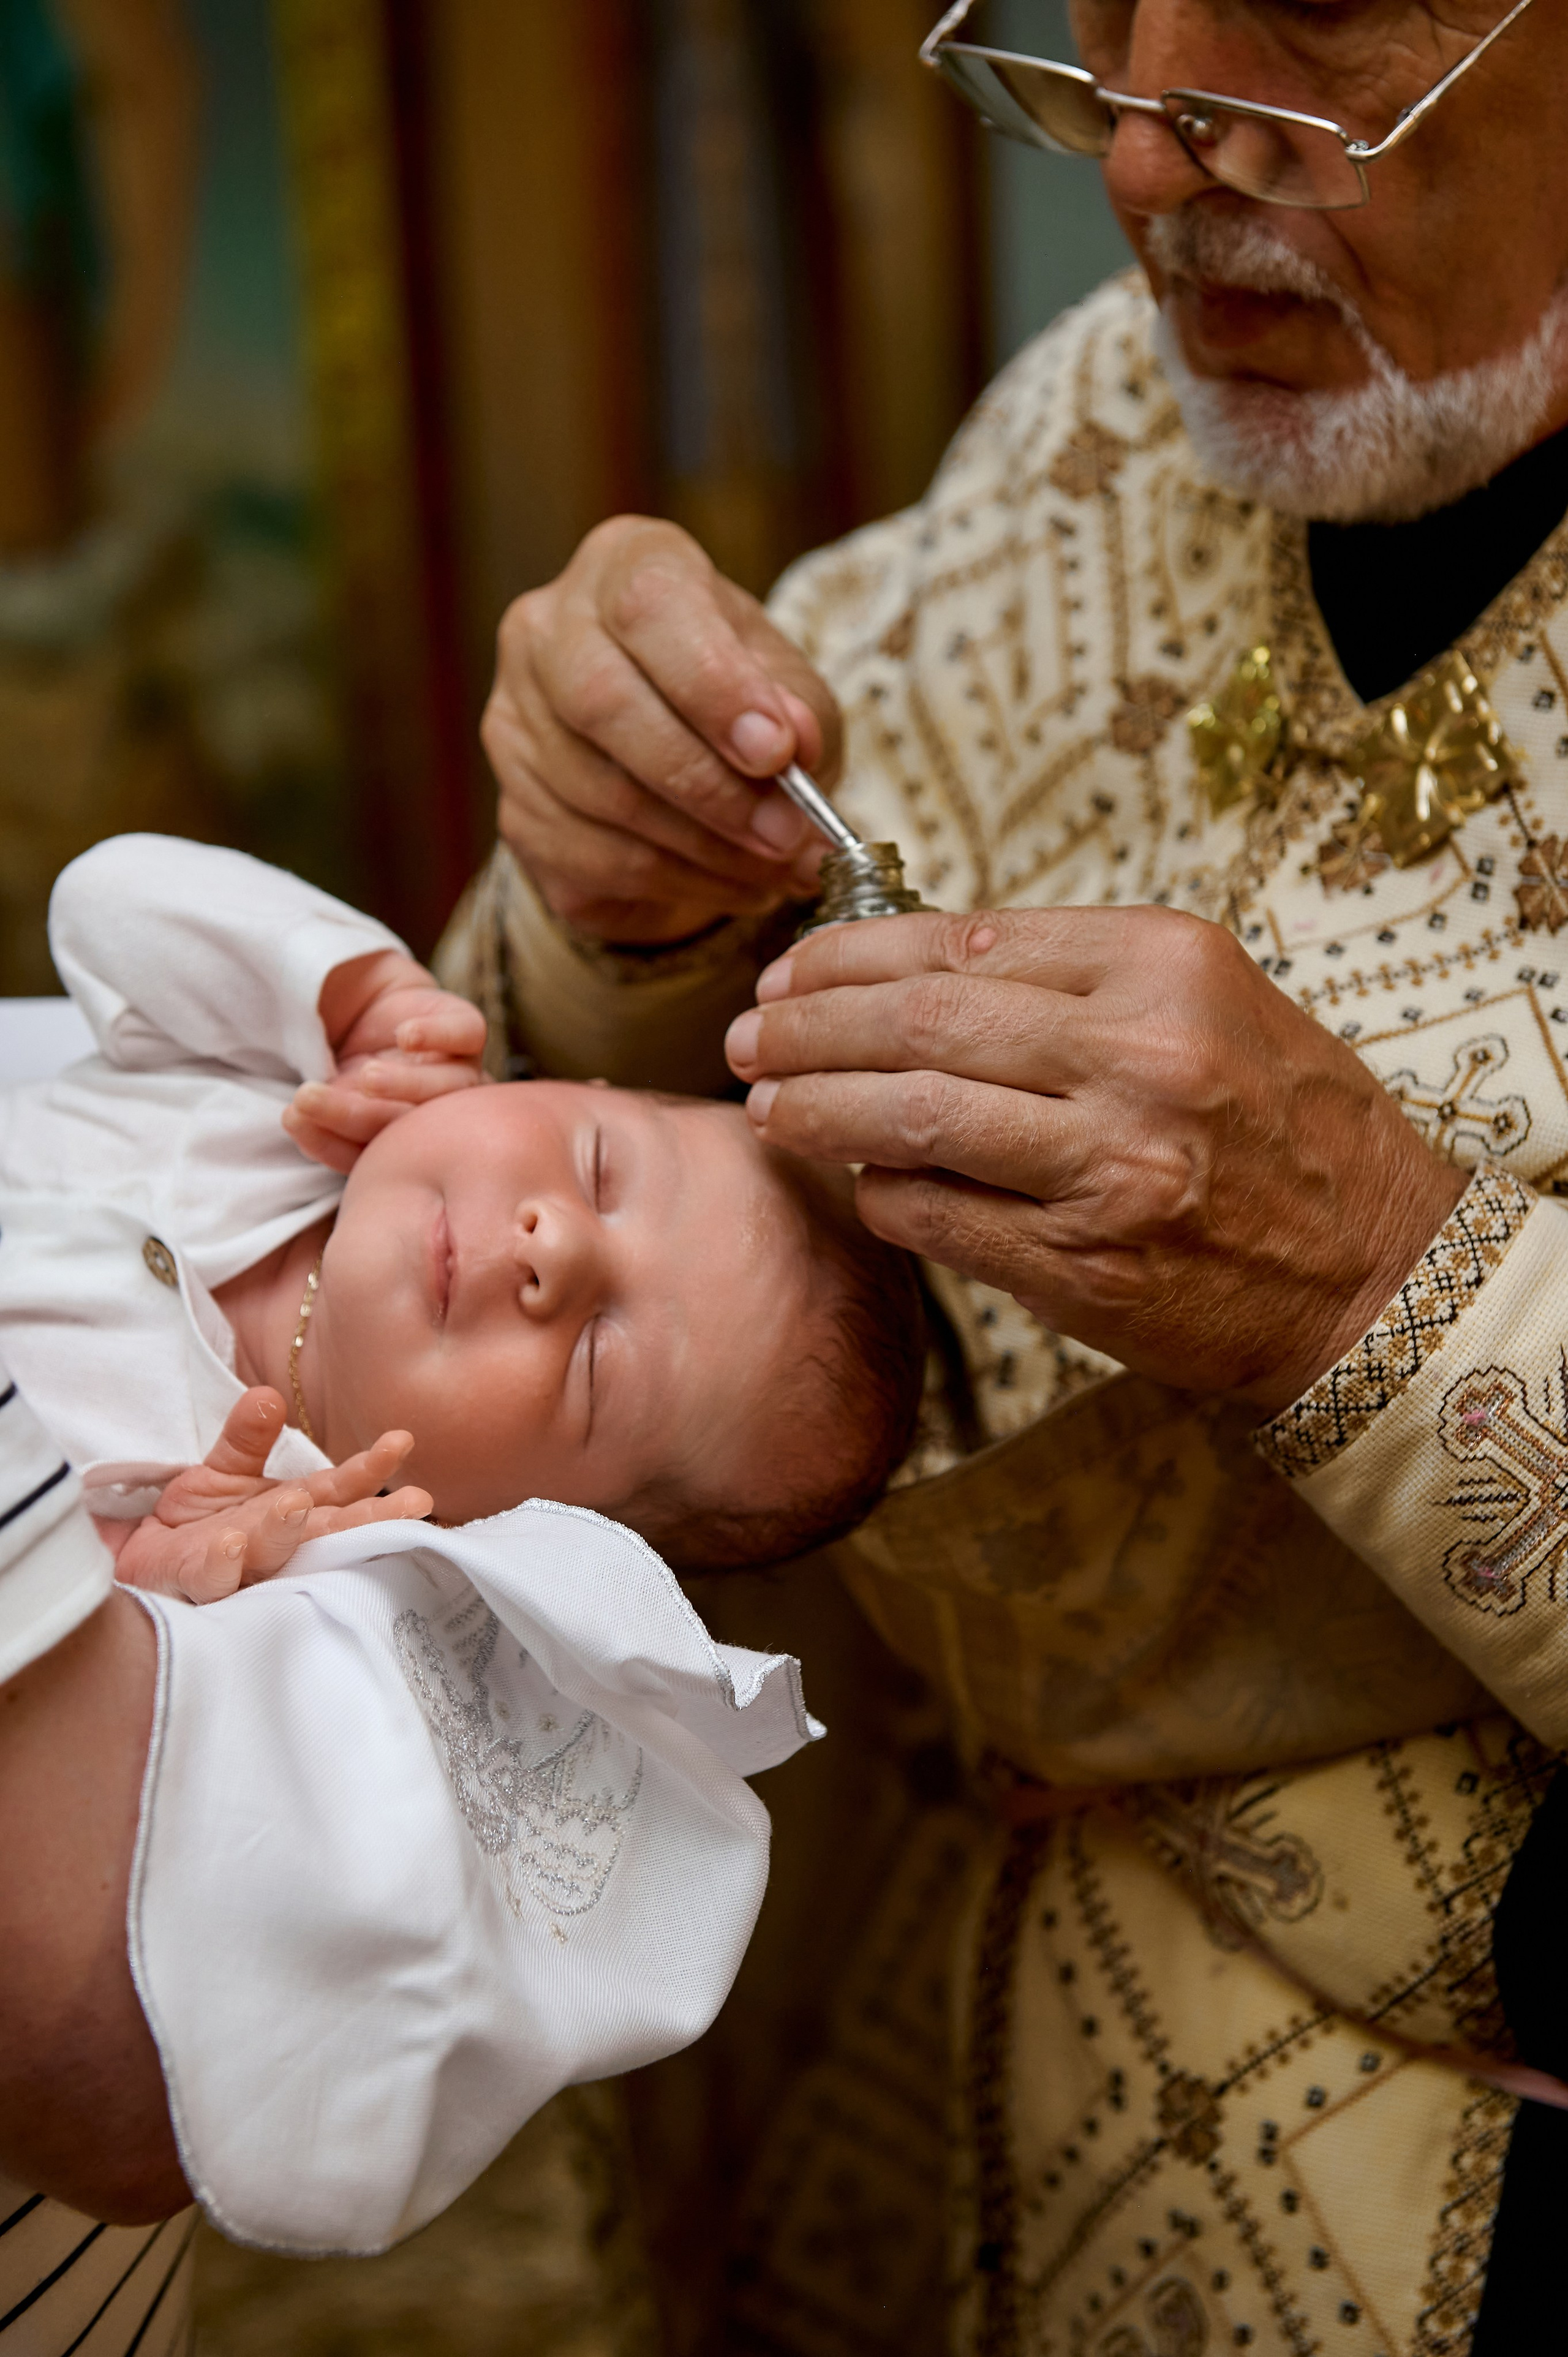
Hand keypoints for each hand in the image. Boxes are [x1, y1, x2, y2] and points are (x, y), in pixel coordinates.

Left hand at [103, 1389, 432, 1603]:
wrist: (140, 1560)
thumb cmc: (198, 1521)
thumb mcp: (223, 1470)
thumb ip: (247, 1437)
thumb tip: (268, 1396)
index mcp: (292, 1512)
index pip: (337, 1490)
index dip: (370, 1469)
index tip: (401, 1441)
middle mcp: (276, 1545)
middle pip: (325, 1531)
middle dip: (366, 1518)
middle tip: (415, 1504)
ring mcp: (239, 1569)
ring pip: (271, 1554)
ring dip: (285, 1531)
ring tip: (296, 1504)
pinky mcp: (194, 1585)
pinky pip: (209, 1577)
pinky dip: (222, 1563)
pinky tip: (229, 1544)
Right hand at [284, 949, 488, 1173]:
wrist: (364, 1004)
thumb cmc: (342, 1064)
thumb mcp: (327, 1093)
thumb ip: (321, 1115)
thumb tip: (295, 1120)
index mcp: (403, 1141)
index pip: (375, 1157)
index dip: (334, 1146)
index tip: (294, 1122)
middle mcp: (437, 1112)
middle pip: (408, 1125)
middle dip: (355, 1116)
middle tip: (309, 1099)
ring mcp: (458, 1071)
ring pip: (446, 1088)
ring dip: (403, 1084)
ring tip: (366, 1076)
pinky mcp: (466, 1029)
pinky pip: (467, 1035)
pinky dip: (438, 1036)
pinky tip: (405, 1036)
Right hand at [485, 516, 841, 943]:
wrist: (686, 764)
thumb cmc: (742, 704)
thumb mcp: (791, 689)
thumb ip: (798, 709)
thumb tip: (792, 745)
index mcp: (621, 567)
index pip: (647, 608)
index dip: (712, 685)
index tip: (776, 752)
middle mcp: (546, 631)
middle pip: (604, 704)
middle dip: (710, 785)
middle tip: (787, 834)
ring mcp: (515, 723)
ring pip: (605, 798)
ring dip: (709, 850)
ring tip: (780, 868)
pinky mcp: (516, 810)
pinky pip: (596, 861)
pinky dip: (682, 884)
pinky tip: (736, 885)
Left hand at [724, 907, 1466, 1416]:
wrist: (1376, 1272)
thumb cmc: (1282, 1129)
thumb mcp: (1205, 1006)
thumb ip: (1069, 981)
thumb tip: (909, 973)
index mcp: (1164, 967)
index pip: (961, 942)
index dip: (850, 954)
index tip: (792, 968)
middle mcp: (1137, 1056)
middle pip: (919, 1022)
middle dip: (807, 1025)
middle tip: (748, 1035)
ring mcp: (1109, 1165)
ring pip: (910, 1117)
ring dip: (815, 1108)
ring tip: (764, 1103)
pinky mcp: (1083, 1263)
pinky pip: (935, 1213)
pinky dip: (879, 1193)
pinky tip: (857, 1181)